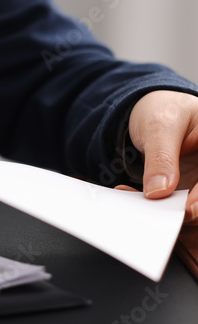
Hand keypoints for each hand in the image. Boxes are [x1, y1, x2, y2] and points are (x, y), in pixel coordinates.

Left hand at [126, 90, 197, 223]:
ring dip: (167, 213)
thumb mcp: (160, 125)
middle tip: (158, 214)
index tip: (188, 208)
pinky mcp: (187, 193)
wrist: (152, 112)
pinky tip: (132, 196)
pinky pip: (174, 207)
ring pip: (195, 210)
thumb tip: (159, 192)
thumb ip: (161, 157)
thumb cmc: (164, 109)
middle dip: (187, 211)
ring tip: (139, 205)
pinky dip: (154, 208)